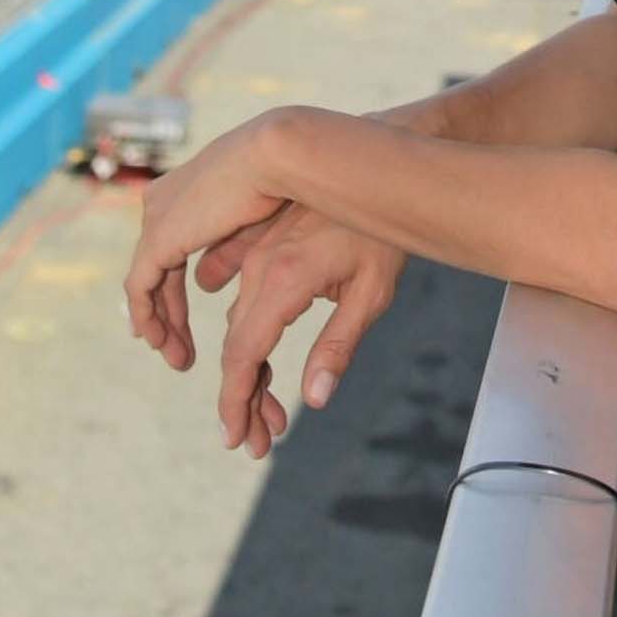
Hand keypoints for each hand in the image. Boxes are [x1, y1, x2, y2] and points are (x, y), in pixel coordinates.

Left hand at [125, 110, 295, 378]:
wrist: (282, 154)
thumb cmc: (291, 181)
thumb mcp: (261, 223)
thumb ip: (236, 252)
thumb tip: (220, 282)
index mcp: (188, 192)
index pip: (172, 248)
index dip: (176, 293)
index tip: (183, 329)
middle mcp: (166, 202)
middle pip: (158, 267)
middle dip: (167, 313)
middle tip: (181, 354)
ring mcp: (159, 216)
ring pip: (148, 281)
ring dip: (162, 324)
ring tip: (179, 360)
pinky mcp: (159, 235)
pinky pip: (142, 286)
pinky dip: (150, 316)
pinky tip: (161, 343)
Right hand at [197, 203, 404, 459]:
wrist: (377, 174)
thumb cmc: (381, 237)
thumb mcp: (371, 295)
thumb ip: (338, 346)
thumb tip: (314, 397)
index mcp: (284, 281)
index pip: (244, 355)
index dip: (235, 400)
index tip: (237, 437)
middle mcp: (261, 269)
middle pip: (236, 348)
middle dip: (244, 400)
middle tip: (261, 442)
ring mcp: (257, 257)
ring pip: (238, 327)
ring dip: (249, 372)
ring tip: (270, 414)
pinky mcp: (262, 251)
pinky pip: (242, 302)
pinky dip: (248, 338)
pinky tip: (260, 369)